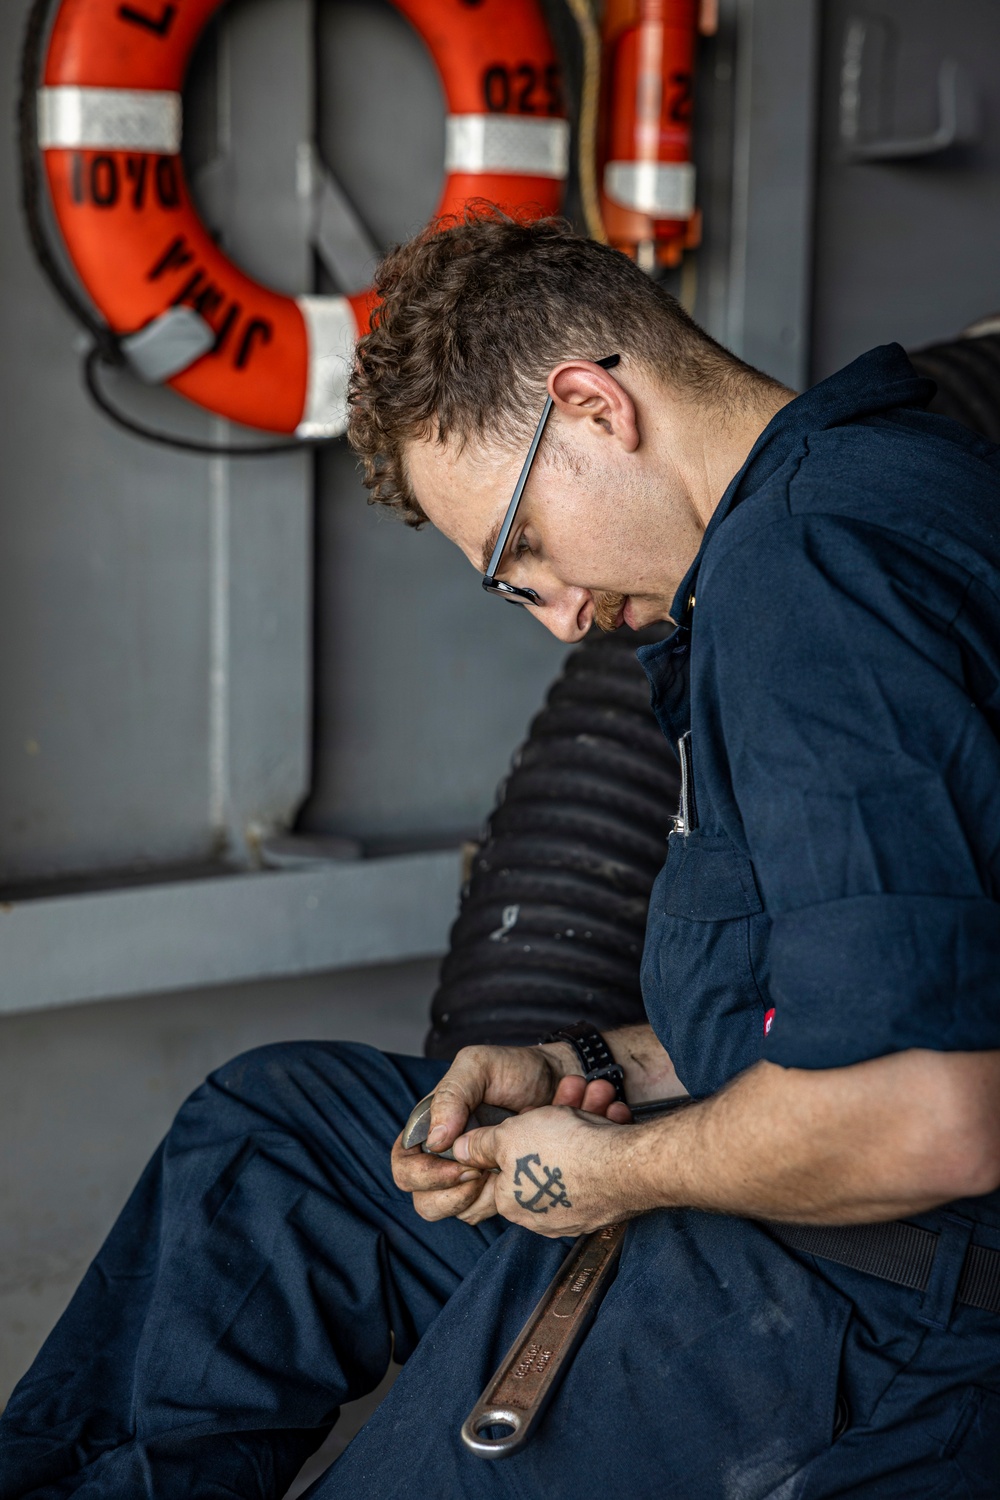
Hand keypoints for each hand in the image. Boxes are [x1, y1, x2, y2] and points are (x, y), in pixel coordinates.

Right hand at [391, 1045, 630, 1225]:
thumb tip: (434, 1140)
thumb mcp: (479, 1066)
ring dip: (477, 1200)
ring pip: (454, 1211)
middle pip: (423, 1199)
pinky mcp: (495, 1186)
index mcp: (430, 1126)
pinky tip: (516, 1177)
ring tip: (501, 1172)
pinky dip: (498, 1202)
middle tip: (480, 1175)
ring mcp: (469, 1174)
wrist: (560, 1082)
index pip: (404, 1165)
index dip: (423, 1175)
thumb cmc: (516, 1070)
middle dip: (449, 1195)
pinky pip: (484, 1211)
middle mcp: (444, 1155)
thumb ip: (451, 1095)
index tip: (460, 1166)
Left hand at [452, 1098, 641, 1236]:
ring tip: (597, 1096)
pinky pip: (598, 1170)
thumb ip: (480, 1144)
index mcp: (511, 1201)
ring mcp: (575, 1216)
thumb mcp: (508, 1135)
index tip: (529, 1113)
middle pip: (540, 1159)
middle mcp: (540, 1217)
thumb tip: (459, 1151)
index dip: (513, 1132)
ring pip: (572, 1159)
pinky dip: (603, 1140)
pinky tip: (612, 1117)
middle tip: (570, 1094)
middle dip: (555, 1121)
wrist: (624, 1167)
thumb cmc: (563, 1148)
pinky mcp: (604, 1210)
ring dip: (584, 1121)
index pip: (501, 1166)